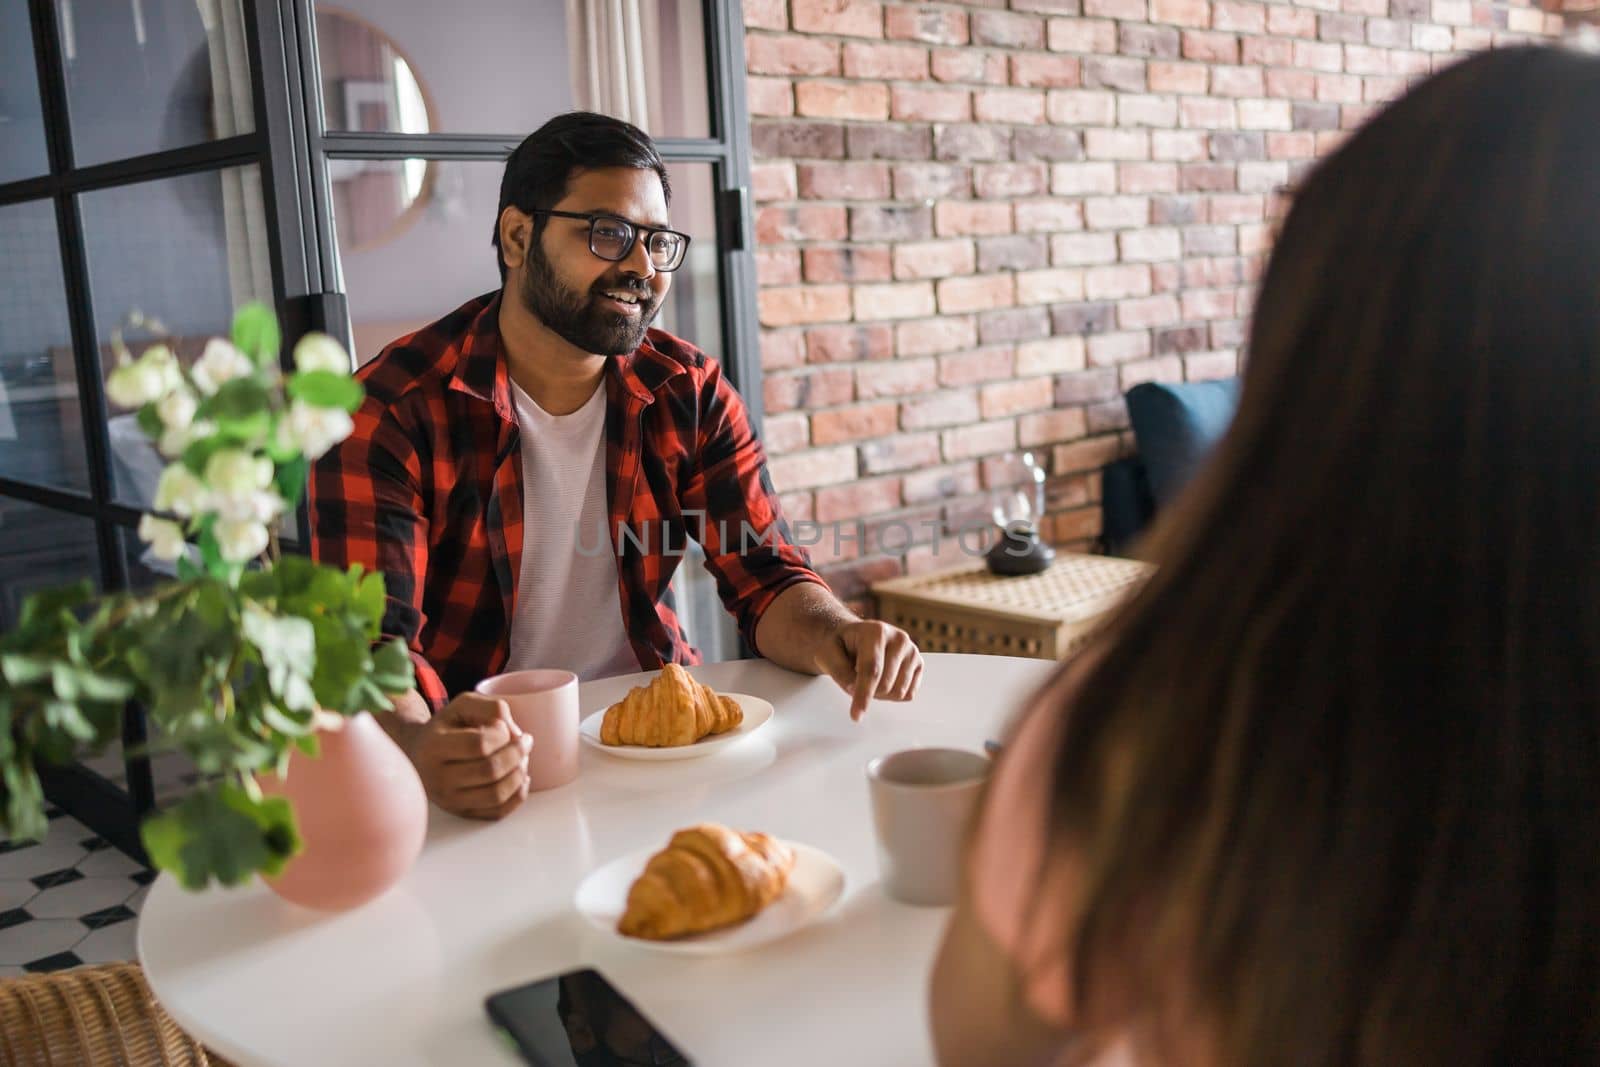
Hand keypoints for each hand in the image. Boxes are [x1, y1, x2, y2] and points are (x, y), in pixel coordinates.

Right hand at [404, 692, 531, 819]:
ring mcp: (449, 800)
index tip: (503, 727)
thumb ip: (491, 706)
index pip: (479, 744)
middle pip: (490, 771)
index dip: (501, 733)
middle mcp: (437, 778)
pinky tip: (520, 778)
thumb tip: (514, 733)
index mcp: (434, 746)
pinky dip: (517, 795)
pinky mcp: (462, 813)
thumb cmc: (447, 727)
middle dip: (517, 753)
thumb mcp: (463, 705)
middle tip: (525, 741)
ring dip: (520, 774)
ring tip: (522, 759)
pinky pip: (497, 812)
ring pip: (496, 795)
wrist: (420, 754)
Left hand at [814, 620, 922, 721]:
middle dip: (867, 692)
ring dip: (879, 694)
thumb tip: (854, 690)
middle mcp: (899, 638)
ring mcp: (911, 651)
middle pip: (885, 684)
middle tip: (853, 680)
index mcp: (875, 631)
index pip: (872, 669)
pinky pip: (908, 694)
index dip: (863, 694)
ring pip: (898, 692)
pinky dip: (891, 695)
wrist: (853, 636)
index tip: (856, 715)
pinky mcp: (918, 664)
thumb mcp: (828, 654)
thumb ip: (840, 672)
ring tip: (868, 677)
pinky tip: (882, 679)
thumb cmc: (840, 645)